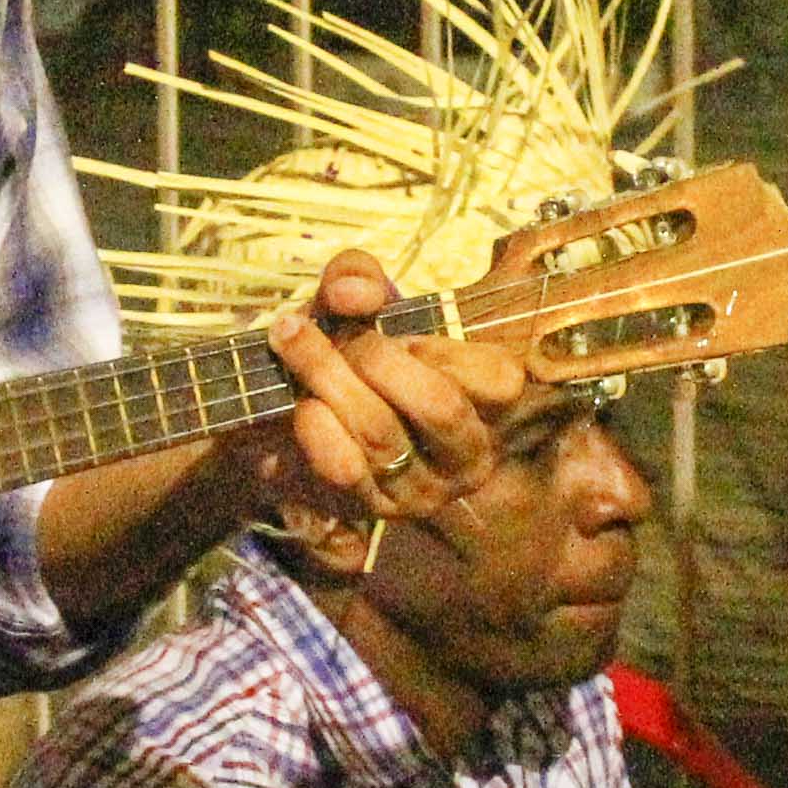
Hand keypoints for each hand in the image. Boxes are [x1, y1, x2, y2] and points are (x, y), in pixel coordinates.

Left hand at [238, 251, 511, 528]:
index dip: (439, 347)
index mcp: (487, 400)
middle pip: (440, 406)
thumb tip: (350, 294)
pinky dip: (316, 427)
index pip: (499, 380)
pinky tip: (303, 405)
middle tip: (334, 335)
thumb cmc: (347, 346)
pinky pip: (345, 469)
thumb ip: (356, 276)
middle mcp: (469, 452)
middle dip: (374, 358)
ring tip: (293, 347)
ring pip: (382, 434)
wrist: (288, 407)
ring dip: (328, 379)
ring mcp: (426, 490)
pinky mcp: (377, 511)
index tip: (394, 333)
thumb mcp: (357, 300)